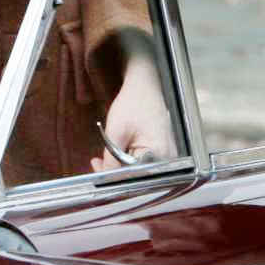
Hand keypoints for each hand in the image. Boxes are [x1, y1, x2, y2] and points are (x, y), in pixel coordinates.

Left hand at [93, 55, 174, 171]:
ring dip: (121, 164)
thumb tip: (105, 178)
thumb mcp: (116, 133)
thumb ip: (111, 161)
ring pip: (138, 170)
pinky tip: (120, 149)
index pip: (132, 175)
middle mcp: (168, 159)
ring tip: (109, 150)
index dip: (111, 173)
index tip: (96, 165)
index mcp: (159, 154)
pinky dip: (129, 158)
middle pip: (136, 175)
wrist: (145, 86)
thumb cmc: (133, 104)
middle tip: (97, 160)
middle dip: (115, 169)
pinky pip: (143, 162)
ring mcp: (167, 156)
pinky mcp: (163, 152)